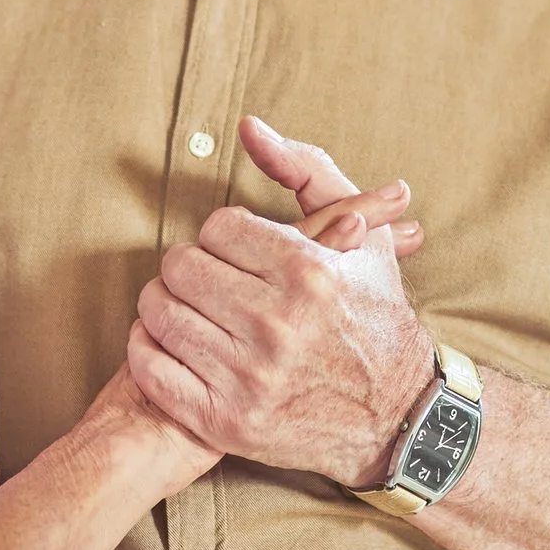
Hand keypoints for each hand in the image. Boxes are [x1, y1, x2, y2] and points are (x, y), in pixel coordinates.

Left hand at [129, 118, 438, 488]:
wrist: (399, 414)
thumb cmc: (376, 315)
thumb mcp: (365, 235)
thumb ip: (307, 170)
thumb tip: (247, 127)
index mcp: (308, 272)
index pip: (216, 228)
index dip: (225, 236)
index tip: (239, 253)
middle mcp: (277, 324)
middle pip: (181, 268)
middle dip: (194, 268)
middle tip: (212, 280)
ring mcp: (249, 378)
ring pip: (159, 315)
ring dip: (167, 306)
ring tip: (194, 309)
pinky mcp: (227, 422)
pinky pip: (152, 370)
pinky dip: (149, 352)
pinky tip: (174, 344)